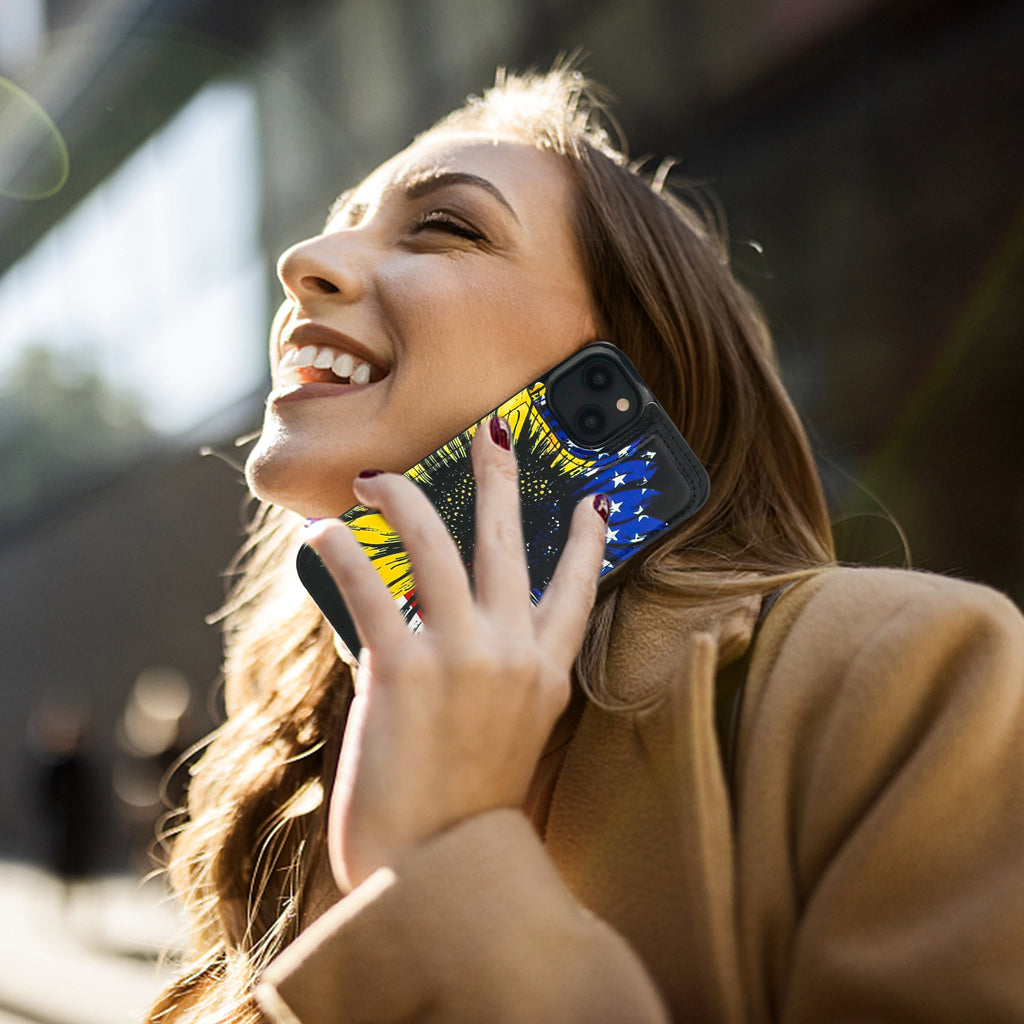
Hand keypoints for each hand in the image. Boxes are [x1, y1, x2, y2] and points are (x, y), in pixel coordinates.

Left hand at [304, 417, 608, 890]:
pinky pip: (369, 587)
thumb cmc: (463, 810)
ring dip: (404, 498)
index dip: (587, 540)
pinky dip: (341, 552)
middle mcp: (515, 655)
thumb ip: (495, 676)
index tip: (596, 501)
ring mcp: (464, 657)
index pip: (578, 589)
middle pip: (511, 541)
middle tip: (495, 429)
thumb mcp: (505, 736)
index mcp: (546, 674)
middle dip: (502, 475)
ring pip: (439, 544)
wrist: (437, 875)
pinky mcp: (404, 670)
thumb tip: (441, 620)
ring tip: (376, 478)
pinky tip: (323, 533)